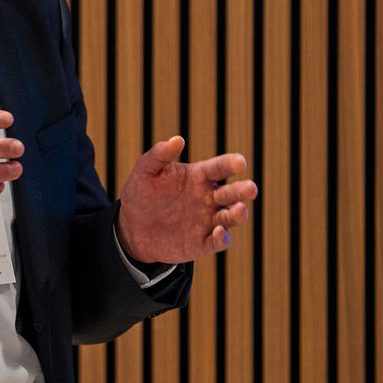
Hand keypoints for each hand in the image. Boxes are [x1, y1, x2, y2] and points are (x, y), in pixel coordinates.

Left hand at [117, 135, 256, 264]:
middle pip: (232, 193)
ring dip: (238, 214)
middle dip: (243, 190)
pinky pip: (217, 241)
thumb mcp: (145, 171)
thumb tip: (177, 139)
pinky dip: (222, 238)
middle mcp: (208, 198)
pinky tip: (219, 232)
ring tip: (239, 209)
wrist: (131, 227)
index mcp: (199, 177)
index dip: (231, 164)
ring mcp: (207, 221)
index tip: (241, 162)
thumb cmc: (141, 193)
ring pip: (231, 217)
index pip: (219, 168)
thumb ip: (159, 155)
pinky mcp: (202, 243)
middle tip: (250, 188)